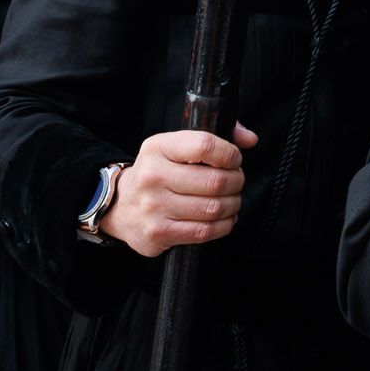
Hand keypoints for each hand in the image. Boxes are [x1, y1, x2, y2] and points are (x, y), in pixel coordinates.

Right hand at [105, 123, 259, 257]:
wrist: (119, 206)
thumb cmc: (158, 173)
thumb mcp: (175, 147)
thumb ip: (214, 137)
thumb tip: (250, 139)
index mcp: (158, 148)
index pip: (205, 145)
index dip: (230, 154)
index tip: (234, 160)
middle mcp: (153, 176)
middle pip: (215, 181)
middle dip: (236, 182)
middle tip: (236, 182)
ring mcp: (154, 207)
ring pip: (213, 208)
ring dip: (233, 205)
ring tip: (231, 200)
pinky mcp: (159, 233)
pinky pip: (205, 231)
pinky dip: (224, 226)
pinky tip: (224, 219)